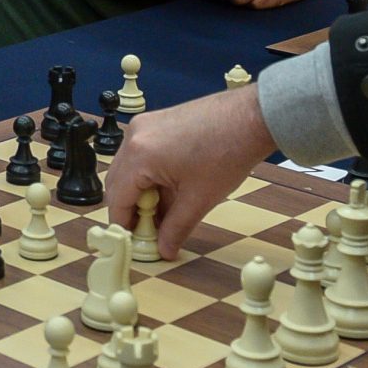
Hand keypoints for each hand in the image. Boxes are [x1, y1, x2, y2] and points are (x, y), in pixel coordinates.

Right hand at [103, 85, 276, 258]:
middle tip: (151, 231)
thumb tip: (164, 249)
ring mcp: (144, 126)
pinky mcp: (155, 122)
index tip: (136, 242)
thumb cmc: (228, 151)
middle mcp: (134, 136)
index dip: (124, 226)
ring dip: (141, 194)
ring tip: (166, 213)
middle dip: (131, 210)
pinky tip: (171, 190)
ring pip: (128, 170)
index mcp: (139, 154)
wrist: (250, 118)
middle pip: (117, 183)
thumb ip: (176, 228)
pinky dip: (149, 176)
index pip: (117, 199)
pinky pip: (140, 155)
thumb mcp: (199, 199)